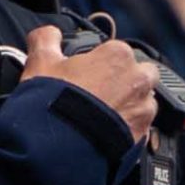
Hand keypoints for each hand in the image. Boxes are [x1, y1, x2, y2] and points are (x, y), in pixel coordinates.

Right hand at [21, 26, 157, 146]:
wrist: (57, 150)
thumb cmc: (51, 105)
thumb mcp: (40, 63)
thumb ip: (46, 39)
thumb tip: (49, 34)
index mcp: (118, 56)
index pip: (115, 51)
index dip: (99, 63)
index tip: (86, 74)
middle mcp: (138, 80)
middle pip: (139, 73)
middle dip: (124, 81)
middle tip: (99, 93)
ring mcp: (143, 110)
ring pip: (144, 101)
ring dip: (129, 105)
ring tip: (102, 116)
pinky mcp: (142, 136)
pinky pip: (140, 127)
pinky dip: (127, 128)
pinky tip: (105, 133)